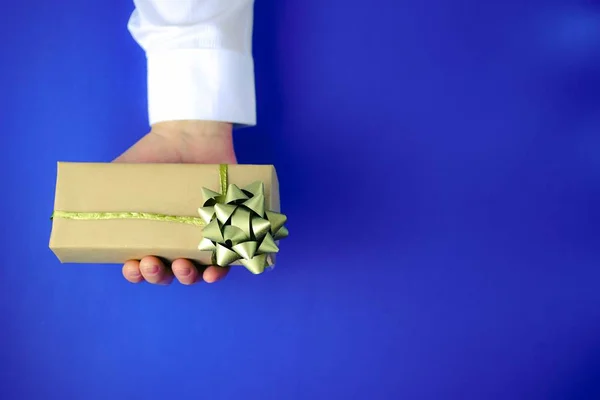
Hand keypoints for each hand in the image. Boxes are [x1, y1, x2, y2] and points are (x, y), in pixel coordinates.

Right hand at [114, 120, 236, 285]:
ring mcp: (202, 236)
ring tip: (181, 265)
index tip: (131, 265)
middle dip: (157, 275)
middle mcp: (176, 239)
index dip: (135, 273)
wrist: (191, 134)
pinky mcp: (228, 228)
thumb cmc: (155, 156)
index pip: (140, 265)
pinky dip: (222, 268)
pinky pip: (228, 257)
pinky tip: (214, 269)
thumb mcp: (122, 173)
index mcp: (150, 233)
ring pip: (197, 272)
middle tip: (152, 263)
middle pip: (167, 273)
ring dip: (187, 276)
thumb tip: (71, 207)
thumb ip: (101, 191)